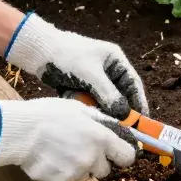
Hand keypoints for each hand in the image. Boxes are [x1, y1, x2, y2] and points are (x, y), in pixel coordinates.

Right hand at [0, 97, 135, 180]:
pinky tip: (49, 158)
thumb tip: (117, 128)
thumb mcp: (80, 109)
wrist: (20, 131)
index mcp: (101, 138)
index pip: (127, 157)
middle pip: (105, 169)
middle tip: (80, 147)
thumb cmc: (49, 114)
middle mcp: (92, 158)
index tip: (115, 152)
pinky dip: (60, 173)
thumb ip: (102, 121)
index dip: (122, 154)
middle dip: (96, 161)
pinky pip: (66, 180)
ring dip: (77, 167)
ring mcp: (76, 173)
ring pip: (84, 175)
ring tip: (60, 150)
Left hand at [6, 13, 147, 118]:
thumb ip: (108, 94)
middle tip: (123, 128)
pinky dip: (87, 107)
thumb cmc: (67, 55)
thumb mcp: (90, 74)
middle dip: (120, 110)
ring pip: (104, 101)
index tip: (142, 120)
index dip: (139, 102)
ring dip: (101, 110)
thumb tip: (123, 114)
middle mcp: (108, 70)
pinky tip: (83, 113)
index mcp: (115, 60)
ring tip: (100, 123)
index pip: (133, 83)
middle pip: (120, 94)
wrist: (38, 52)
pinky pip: (90, 102)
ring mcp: (94, 79)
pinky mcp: (81, 87)